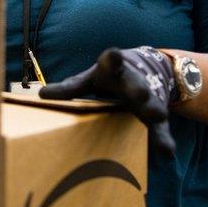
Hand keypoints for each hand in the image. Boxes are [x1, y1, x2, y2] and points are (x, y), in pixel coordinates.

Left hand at [40, 46, 176, 155]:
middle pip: (135, 85)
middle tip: (140, 96)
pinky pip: (160, 129)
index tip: (114, 55)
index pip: (112, 62)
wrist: (148, 70)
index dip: (113, 59)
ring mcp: (148, 98)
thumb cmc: (109, 77)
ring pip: (151, 104)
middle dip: (138, 90)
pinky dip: (163, 139)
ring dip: (153, 110)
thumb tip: (40, 96)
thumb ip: (70, 87)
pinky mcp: (156, 116)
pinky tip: (167, 151)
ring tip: (157, 116)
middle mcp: (133, 82)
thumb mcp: (90, 78)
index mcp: (114, 70)